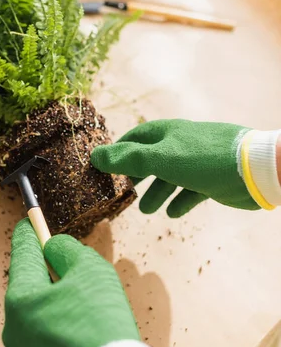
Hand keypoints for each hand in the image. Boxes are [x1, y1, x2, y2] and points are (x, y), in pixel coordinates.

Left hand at [3, 219, 162, 346]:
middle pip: (29, 287)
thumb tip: (53, 248)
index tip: (29, 222)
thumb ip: (66, 250)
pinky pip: (44, 346)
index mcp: (22, 296)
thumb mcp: (91, 271)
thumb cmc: (101, 326)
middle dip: (49, 276)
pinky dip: (59, 336)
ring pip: (37, 318)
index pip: (22, 252)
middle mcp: (13, 326)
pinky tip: (82, 340)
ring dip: (56, 308)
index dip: (29, 232)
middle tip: (75, 273)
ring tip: (87, 314)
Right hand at [91, 119, 258, 216]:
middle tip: (121, 192)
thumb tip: (95, 156)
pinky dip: (178, 201)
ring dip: (156, 192)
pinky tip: (171, 213)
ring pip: (169, 177)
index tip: (102, 168)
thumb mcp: (160, 159)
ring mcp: (196, 162)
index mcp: (166, 133)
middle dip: (135, 176)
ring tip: (146, 211)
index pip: (134, 138)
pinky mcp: (211, 180)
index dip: (117, 151)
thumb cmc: (202, 160)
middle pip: (150, 159)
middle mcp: (179, 145)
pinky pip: (189, 191)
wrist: (251, 170)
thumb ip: (128, 160)